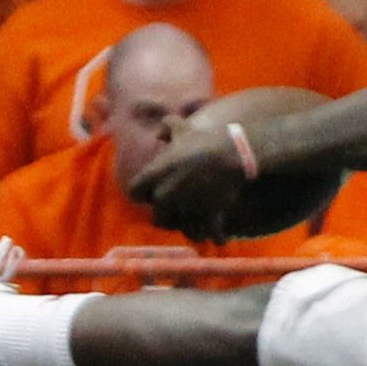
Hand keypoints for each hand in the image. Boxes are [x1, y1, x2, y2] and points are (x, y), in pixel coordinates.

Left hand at [129, 120, 247, 241]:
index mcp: (155, 175)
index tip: (152, 189)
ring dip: (187, 228)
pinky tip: (220, 238)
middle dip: (165, 213)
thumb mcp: (181, 127)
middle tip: (175, 207)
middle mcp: (166, 195)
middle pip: (157, 216)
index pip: (135, 192)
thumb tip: (159, 134)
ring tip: (195, 224)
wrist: (232, 152)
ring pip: (180, 229)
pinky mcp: (207, 216)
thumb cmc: (203, 139)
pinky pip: (208, 234)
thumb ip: (166, 128)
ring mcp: (186, 208)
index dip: (143, 192)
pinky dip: (215, 236)